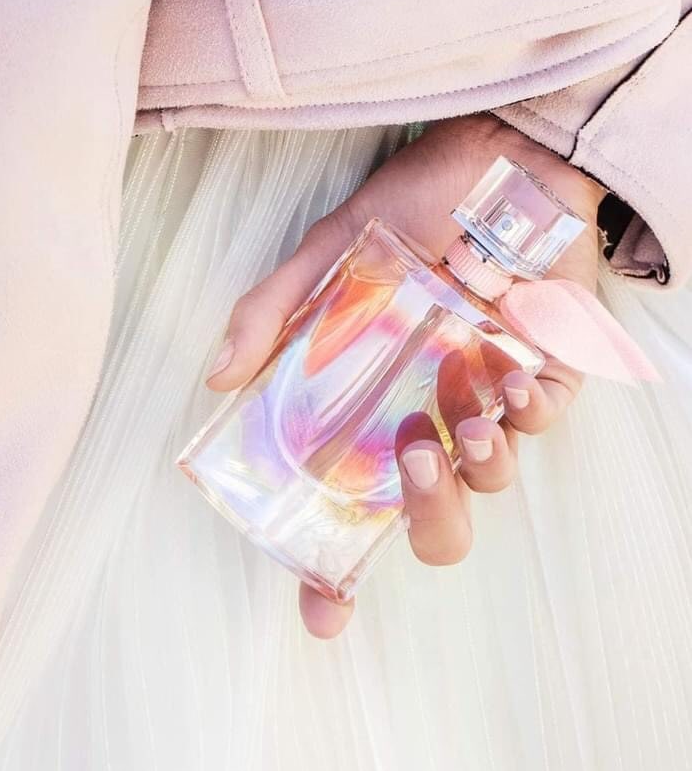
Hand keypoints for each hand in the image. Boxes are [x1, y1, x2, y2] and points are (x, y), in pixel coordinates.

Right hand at [207, 114, 605, 637]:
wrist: (503, 154)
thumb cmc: (415, 205)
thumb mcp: (330, 253)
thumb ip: (272, 313)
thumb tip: (217, 379)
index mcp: (376, 408)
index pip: (354, 512)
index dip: (336, 575)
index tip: (322, 616)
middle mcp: (432, 418)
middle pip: (437, 523)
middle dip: (427, 516)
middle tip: (409, 456)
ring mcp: (492, 403)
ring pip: (493, 481)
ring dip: (478, 457)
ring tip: (461, 407)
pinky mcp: (554, 375)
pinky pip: (544, 421)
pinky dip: (528, 404)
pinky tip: (509, 364)